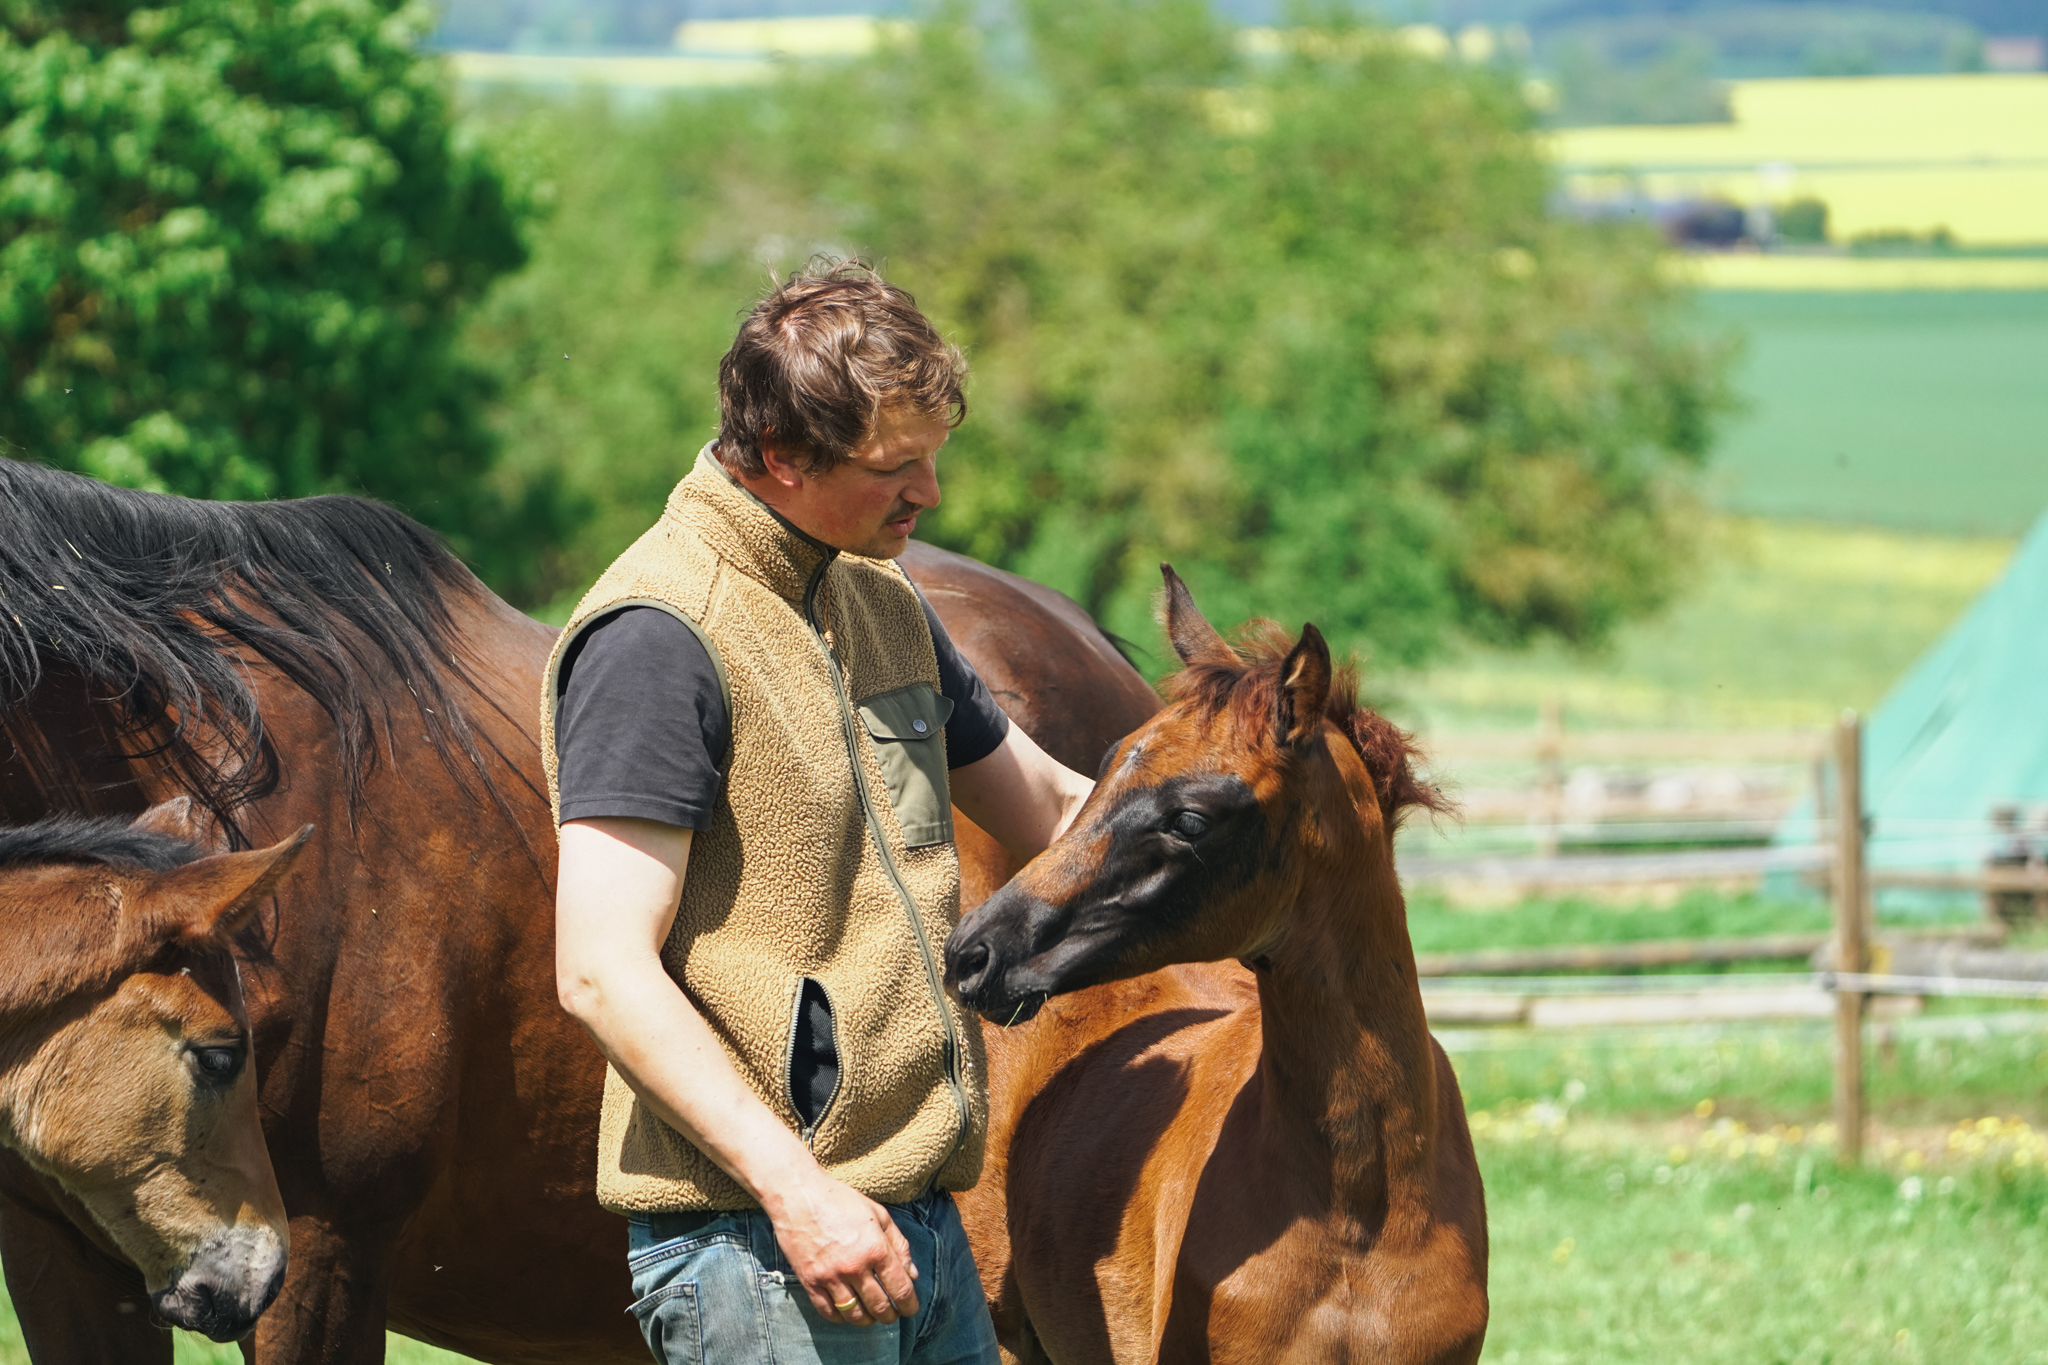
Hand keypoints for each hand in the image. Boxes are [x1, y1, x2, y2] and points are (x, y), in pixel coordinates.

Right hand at [764, 1169, 919, 1326]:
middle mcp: (855, 1267)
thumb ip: (899, 1244)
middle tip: (892, 1315)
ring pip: (855, 1314)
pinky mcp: (810, 1281)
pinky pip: (828, 1312)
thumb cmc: (840, 1200)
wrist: (798, 1194)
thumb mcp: (878, 1214)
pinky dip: (841, 1318)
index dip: (910, 1305)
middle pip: (880, 1307)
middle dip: (891, 1316)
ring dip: (867, 1320)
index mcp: (876, 1249)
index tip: (911, 1309)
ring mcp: (830, 1276)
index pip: (900, 1288)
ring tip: (871, 1316)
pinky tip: (847, 1312)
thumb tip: (913, 1274)